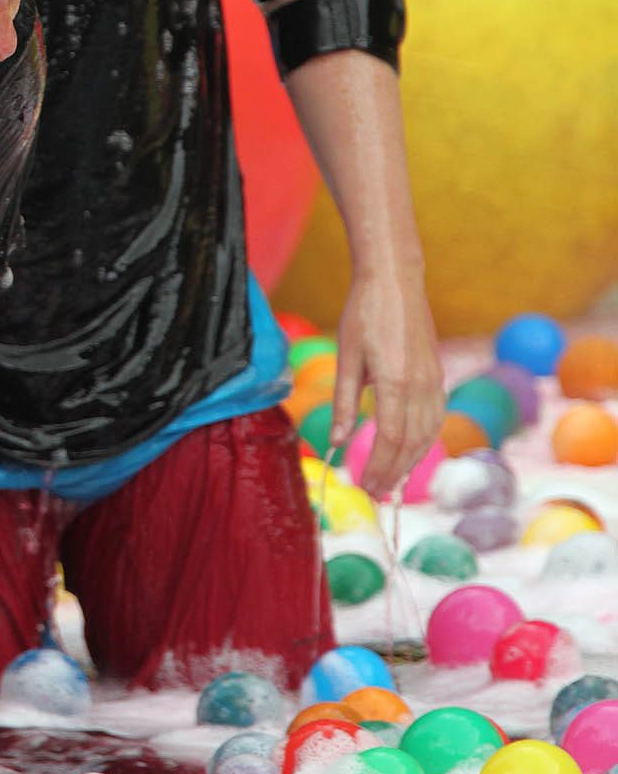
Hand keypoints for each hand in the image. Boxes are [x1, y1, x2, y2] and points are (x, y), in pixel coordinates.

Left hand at [331, 264, 441, 499]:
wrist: (395, 279)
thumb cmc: (364, 313)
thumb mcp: (346, 356)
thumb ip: (343, 401)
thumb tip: (335, 441)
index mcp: (395, 381)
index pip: (391, 439)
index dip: (379, 467)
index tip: (364, 486)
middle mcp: (421, 385)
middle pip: (411, 443)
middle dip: (394, 473)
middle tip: (376, 495)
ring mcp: (434, 380)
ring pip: (428, 434)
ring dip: (411, 462)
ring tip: (391, 482)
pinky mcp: (437, 375)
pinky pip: (435, 418)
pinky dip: (423, 441)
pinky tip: (410, 452)